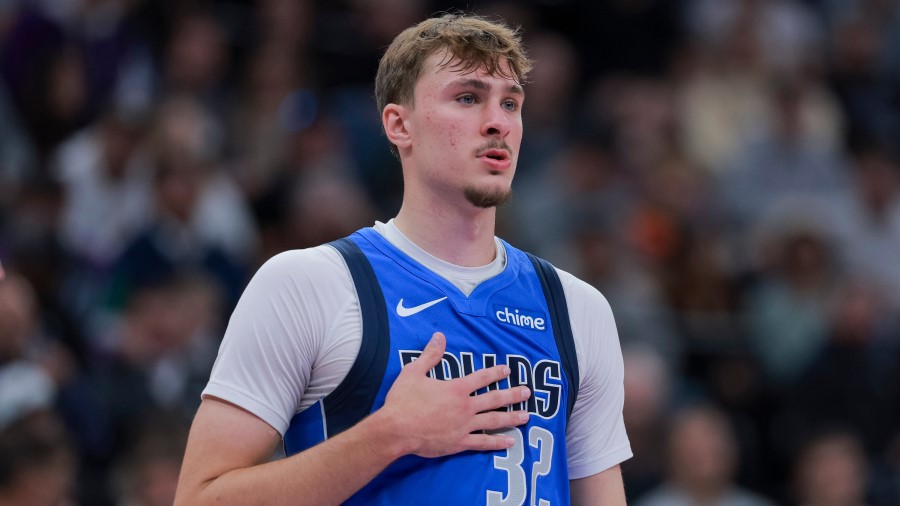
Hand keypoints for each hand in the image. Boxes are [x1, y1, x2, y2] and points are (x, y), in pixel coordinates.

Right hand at [377, 332, 530, 457]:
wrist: (396, 430)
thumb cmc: (403, 401)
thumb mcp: (414, 372)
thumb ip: (430, 355)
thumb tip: (439, 336)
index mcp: (456, 389)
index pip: (481, 377)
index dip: (495, 372)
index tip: (508, 370)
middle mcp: (465, 407)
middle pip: (494, 399)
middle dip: (513, 395)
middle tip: (527, 392)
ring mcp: (464, 426)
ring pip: (494, 421)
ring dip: (512, 417)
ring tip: (526, 416)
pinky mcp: (459, 443)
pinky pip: (483, 443)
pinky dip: (497, 442)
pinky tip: (510, 442)